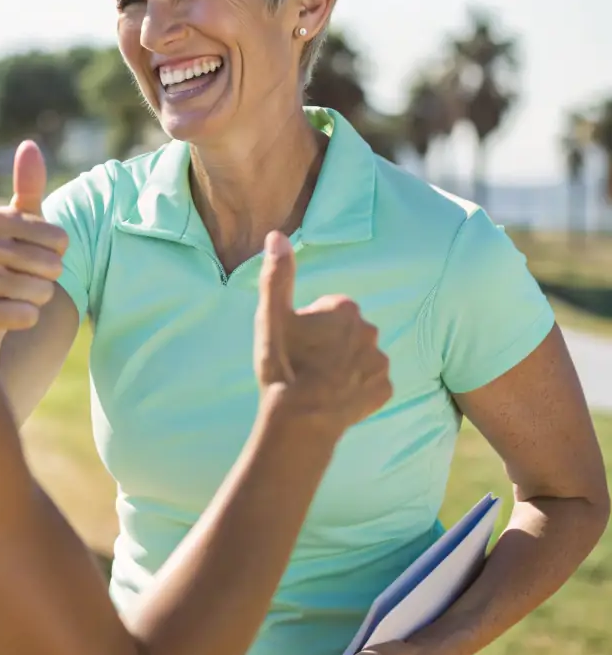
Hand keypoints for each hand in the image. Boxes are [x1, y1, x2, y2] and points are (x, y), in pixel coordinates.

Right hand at [0, 141, 68, 362]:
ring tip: (24, 295)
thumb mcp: (20, 225)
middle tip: (34, 278)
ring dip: (39, 298)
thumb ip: (27, 188)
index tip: (47, 250)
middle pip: (48, 265)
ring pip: (36, 291)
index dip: (60, 248)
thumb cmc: (6, 262)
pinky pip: (22, 316)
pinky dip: (27, 318)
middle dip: (50, 277)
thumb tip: (29, 144)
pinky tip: (13, 314)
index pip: (56, 236)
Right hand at [255, 232, 391, 429]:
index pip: (328, 308)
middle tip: (306, 363)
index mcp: (345, 309)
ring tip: (318, 383)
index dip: (309, 325)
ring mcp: (379, 362)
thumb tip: (278, 235)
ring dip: (344, 365)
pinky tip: (335, 397)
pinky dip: (356, 388)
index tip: (296, 343)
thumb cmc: (284, 364)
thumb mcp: (271, 315)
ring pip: (359, 356)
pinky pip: (370, 383)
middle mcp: (370, 330)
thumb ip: (278, 274)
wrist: (300, 419)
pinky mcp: (384, 390)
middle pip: (346, 332)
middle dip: (330, 343)